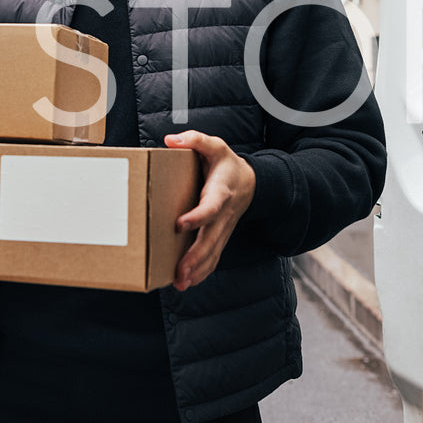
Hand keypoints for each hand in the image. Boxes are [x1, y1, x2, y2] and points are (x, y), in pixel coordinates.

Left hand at [164, 131, 255, 290]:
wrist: (251, 182)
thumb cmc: (226, 164)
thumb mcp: (215, 145)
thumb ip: (195, 140)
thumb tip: (171, 140)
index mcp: (220, 193)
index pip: (210, 208)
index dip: (197, 217)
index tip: (179, 224)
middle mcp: (223, 215)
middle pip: (211, 240)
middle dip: (195, 257)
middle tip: (179, 272)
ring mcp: (223, 229)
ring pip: (213, 253)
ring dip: (197, 270)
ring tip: (180, 283)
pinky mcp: (221, 237)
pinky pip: (214, 257)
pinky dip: (202, 271)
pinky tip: (188, 282)